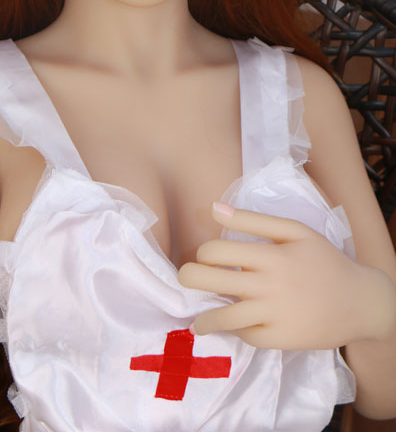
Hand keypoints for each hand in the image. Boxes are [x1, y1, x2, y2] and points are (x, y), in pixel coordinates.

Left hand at [178, 203, 394, 349]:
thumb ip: (253, 220)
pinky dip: (236, 331)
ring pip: (222, 317)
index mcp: (270, 255)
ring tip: (198, 321)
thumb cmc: (325, 262)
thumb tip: (214, 209)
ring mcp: (273, 315)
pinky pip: (245, 336)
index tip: (206, 258)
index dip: (203, 254)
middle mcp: (268, 285)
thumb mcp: (295, 232)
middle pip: (209, 280)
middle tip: (188, 279)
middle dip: (190, 278)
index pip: (215, 251)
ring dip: (203, 319)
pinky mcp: (279, 340)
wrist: (360, 303)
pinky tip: (234, 327)